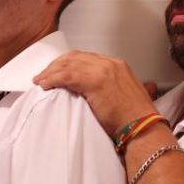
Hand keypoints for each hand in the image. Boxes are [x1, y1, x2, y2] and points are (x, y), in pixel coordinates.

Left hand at [34, 50, 158, 132]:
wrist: (142, 127)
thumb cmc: (135, 118)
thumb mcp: (125, 95)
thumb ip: (114, 87)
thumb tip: (102, 94)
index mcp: (117, 65)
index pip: (85, 57)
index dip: (67, 63)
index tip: (56, 71)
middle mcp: (110, 63)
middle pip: (75, 57)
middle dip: (56, 65)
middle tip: (44, 76)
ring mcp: (103, 70)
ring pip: (68, 64)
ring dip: (51, 72)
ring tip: (40, 81)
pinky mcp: (96, 81)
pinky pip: (67, 76)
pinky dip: (53, 79)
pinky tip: (45, 85)